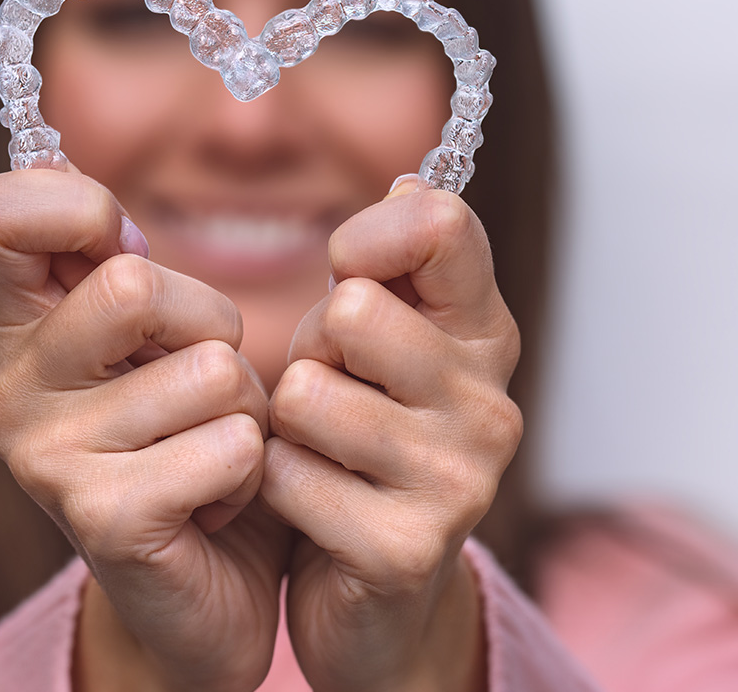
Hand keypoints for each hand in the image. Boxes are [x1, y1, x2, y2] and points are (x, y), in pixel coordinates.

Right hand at [0, 166, 288, 691]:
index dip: (78, 208)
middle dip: (209, 324)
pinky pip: (231, 443)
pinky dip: (254, 466)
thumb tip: (71, 184)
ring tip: (211, 445)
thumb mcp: (154, 335)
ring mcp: (46, 458)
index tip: (122, 248)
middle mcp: (11, 388)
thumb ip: (114, 260)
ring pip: (209, 367)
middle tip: (201, 380)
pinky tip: (218, 500)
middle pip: (134, 282)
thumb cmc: (188, 437)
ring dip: (245, 406)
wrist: (207, 586)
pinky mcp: (103, 518)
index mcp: (18, 327)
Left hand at [260, 180, 521, 691]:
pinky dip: (272, 483)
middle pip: (351, 309)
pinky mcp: (405, 549)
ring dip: (286, 422)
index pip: (440, 225)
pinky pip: (283, 474)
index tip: (347, 273)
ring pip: (304, 394)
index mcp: (483, 334)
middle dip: (313, 350)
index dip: (367, 237)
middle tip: (330, 391)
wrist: (368, 580)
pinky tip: (310, 504)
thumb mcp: (375, 336)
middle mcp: (489, 402)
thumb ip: (394, 262)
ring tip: (319, 448)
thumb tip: (411, 181)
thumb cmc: (360, 429)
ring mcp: (458, 481)